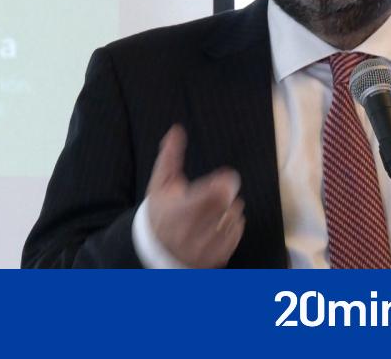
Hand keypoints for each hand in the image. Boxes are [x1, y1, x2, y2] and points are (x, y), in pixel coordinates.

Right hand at [146, 124, 244, 267]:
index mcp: (179, 213)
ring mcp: (205, 249)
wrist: (153, 250)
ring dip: (229, 210)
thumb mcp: (160, 184)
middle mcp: (192, 234)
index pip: (216, 195)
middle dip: (224, 195)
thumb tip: (176, 131)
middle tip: (211, 196)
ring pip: (235, 219)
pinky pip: (236, 235)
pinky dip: (231, 226)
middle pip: (229, 205)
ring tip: (210, 212)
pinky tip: (216, 225)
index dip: (224, 183)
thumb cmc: (159, 212)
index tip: (223, 178)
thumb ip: (170, 157)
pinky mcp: (215, 259)